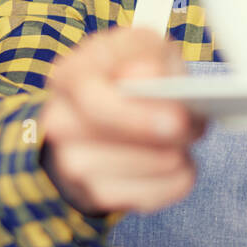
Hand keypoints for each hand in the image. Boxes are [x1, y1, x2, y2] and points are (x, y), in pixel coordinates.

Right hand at [40, 28, 206, 217]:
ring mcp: (72, 161)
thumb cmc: (139, 70)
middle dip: (153, 141)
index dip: (135, 116)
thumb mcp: (147, 48)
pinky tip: (181, 163)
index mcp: (70, 75)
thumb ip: (149, 55)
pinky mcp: (96, 192)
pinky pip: (141, 199)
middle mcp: (60, 120)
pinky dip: (170, 183)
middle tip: (187, 130)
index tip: (176, 120)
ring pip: (117, 179)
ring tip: (182, 142)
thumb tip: (148, 75)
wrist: (124, 104)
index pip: (93, 101)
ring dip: (164, 162)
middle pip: (102, 145)